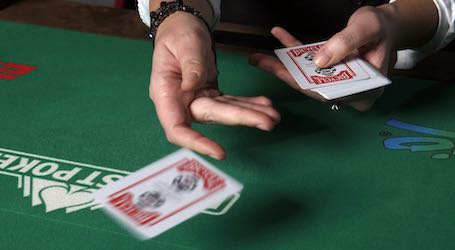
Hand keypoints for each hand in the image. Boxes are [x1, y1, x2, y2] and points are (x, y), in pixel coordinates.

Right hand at [150, 12, 279, 159]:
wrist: (183, 27)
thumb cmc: (177, 34)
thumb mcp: (183, 43)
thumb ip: (189, 64)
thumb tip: (192, 86)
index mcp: (166, 94)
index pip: (177, 128)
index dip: (196, 143)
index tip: (220, 151)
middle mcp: (181, 102)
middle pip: (211, 118)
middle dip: (240, 119)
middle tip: (267, 121)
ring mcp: (198, 100)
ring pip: (225, 112)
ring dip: (250, 114)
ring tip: (273, 115)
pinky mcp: (211, 95)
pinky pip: (231, 102)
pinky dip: (248, 104)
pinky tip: (265, 104)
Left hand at [250, 6, 397, 110]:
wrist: (389, 26)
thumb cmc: (383, 29)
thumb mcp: (367, 29)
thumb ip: (345, 44)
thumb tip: (320, 61)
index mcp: (363, 91)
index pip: (327, 92)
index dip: (301, 84)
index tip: (279, 72)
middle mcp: (348, 92)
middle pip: (312, 85)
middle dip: (284, 74)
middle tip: (258, 61)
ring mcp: (339, 83)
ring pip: (308, 76)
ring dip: (284, 64)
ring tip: (259, 56)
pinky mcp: (332, 72)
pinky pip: (310, 64)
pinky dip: (295, 51)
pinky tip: (280, 36)